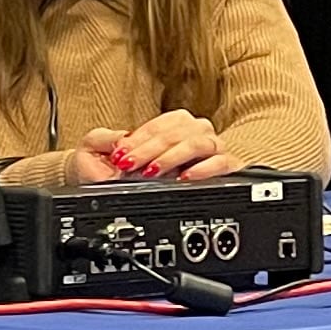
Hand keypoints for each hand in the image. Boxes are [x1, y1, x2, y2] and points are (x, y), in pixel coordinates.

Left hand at [89, 113, 238, 181]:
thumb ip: (103, 139)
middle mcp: (196, 132)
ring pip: (197, 144)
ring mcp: (212, 148)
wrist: (152, 205)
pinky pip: (221, 162)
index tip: (120, 155)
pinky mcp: (227, 166)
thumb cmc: (133, 175)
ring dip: (172, 157)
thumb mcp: (107, 154)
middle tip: (130, 165)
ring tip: (153, 171)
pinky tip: (185, 177)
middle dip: (149, 150)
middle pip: (176, 132)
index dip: (137, 140)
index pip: (158, 125)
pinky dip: (204, 168)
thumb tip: (117, 138)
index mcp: (173, 123)